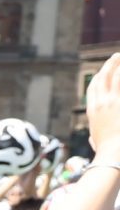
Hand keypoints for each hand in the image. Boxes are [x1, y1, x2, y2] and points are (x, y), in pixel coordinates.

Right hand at [88, 52, 119, 166]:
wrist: (112, 153)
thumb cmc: (106, 151)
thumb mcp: (96, 141)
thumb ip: (95, 137)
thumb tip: (93, 140)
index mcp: (92, 111)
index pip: (92, 88)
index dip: (97, 77)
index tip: (103, 70)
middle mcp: (100, 103)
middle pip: (103, 78)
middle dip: (109, 65)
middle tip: (116, 57)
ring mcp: (111, 102)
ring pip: (114, 76)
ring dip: (118, 65)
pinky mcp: (119, 103)